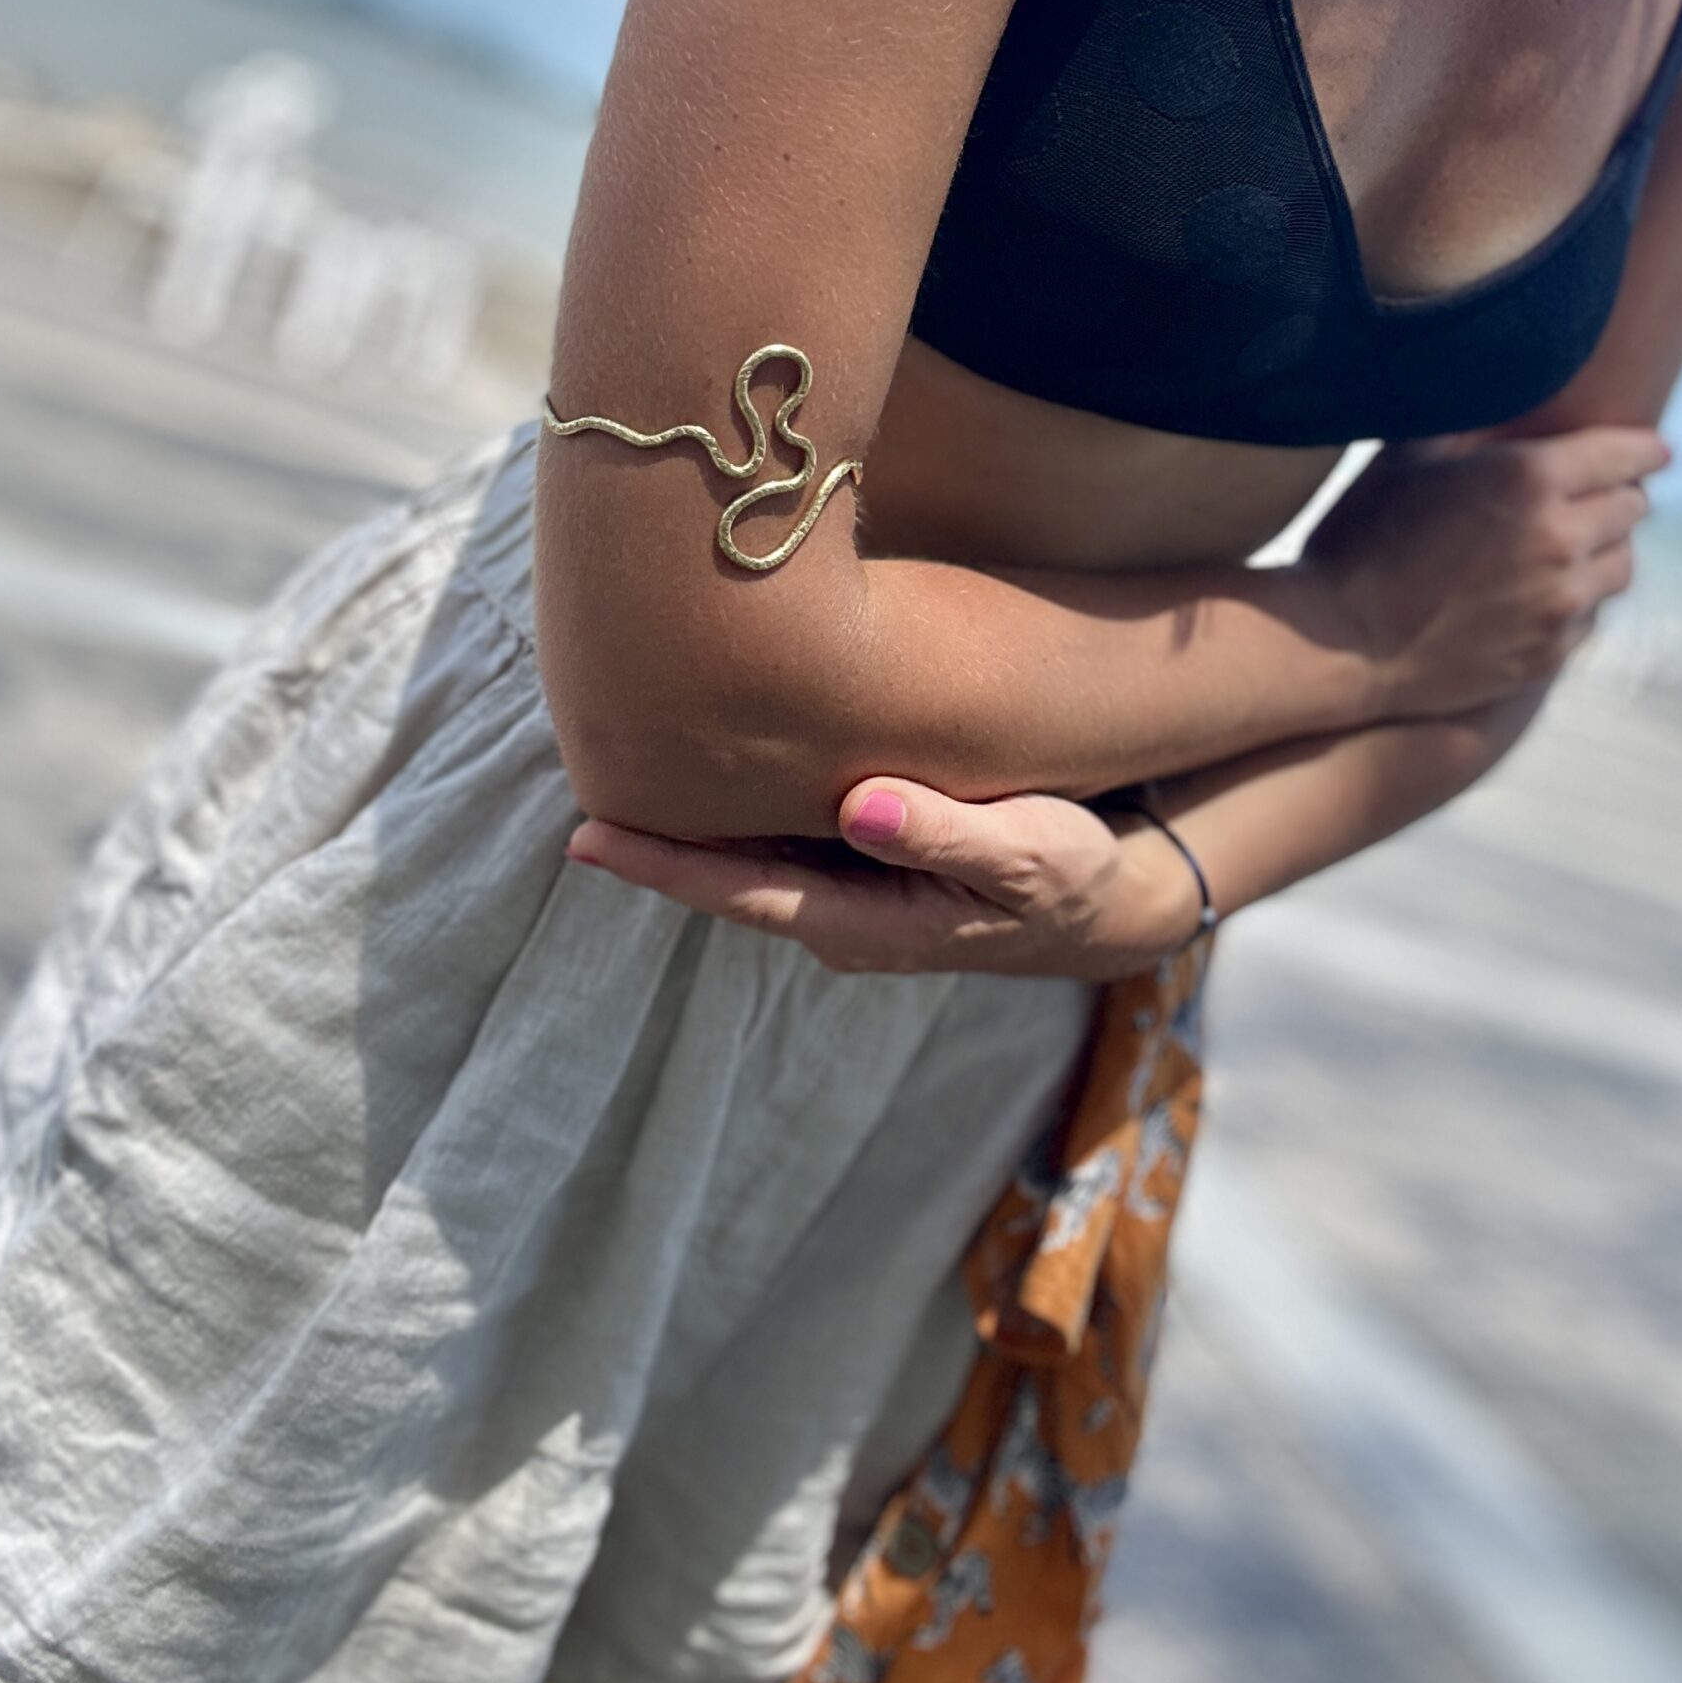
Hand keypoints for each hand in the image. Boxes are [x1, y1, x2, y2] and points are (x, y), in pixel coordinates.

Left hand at [563, 777, 1210, 980]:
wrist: (1107, 904)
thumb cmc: (1068, 875)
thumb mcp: (1027, 855)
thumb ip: (947, 835)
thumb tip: (863, 808)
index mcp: (864, 922)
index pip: (741, 893)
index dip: (664, 865)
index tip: (589, 838)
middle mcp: (839, 915)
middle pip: (723, 874)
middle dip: (651, 836)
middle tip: (574, 774)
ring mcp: (848, 892)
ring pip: (745, 853)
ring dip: (685, 819)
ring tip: (615, 760)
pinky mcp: (862, 862)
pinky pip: (777, 836)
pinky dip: (733, 806)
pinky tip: (700, 764)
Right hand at [1303, 420, 1671, 718]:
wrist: (1340, 643)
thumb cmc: (1360, 540)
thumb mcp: (1404, 460)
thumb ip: (1463, 425)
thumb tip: (1491, 394)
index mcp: (1530, 478)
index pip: (1627, 454)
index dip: (1642, 449)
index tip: (1650, 449)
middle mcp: (1560, 539)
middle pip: (1632, 509)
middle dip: (1615, 496)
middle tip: (1591, 495)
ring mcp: (1560, 603)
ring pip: (1621, 567)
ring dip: (1603, 551)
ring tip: (1571, 548)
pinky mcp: (1549, 654)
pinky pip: (1590, 618)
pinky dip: (1577, 602)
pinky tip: (1541, 595)